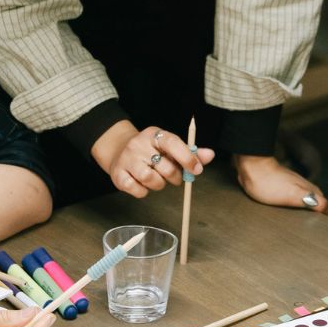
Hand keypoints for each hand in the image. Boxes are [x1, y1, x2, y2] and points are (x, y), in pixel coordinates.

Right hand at [93, 121, 209, 197]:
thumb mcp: (170, 146)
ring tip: (158, 179)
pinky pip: (137, 190)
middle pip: (164, 166)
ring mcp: (126, 159)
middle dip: (175, 176)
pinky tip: (143, 184)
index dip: (186, 157)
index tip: (196, 170)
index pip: (172, 143)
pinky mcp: (118, 174)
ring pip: (150, 179)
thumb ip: (191, 152)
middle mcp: (138, 144)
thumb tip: (210, 155)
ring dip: (159, 184)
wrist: (119, 150)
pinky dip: (144, 192)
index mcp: (154, 134)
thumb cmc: (151, 150)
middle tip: (175, 177)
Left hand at [236, 154, 327, 217]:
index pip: (325, 204)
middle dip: (320, 212)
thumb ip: (315, 203)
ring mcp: (292, 186)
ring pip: (305, 199)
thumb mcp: (295, 196)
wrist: (252, 167)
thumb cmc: (270, 183)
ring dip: (308, 209)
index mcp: (309, 190)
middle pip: (316, 201)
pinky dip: (295, 206)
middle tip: (322, 226)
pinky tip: (291, 210)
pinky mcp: (281, 187)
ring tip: (308, 221)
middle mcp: (303, 187)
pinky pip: (293, 199)